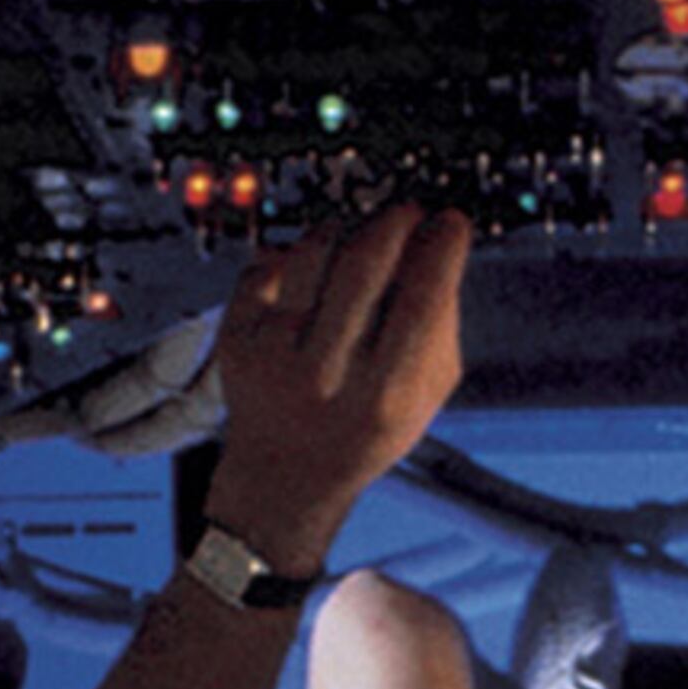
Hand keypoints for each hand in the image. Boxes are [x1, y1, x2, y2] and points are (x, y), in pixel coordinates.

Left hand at [204, 204, 472, 572]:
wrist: (284, 476)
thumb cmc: (367, 427)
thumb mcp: (425, 398)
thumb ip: (441, 327)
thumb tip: (441, 244)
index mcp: (384, 397)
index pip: (423, 298)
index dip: (443, 246)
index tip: (451, 222)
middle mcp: (325, 376)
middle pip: (365, 263)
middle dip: (395, 221)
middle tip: (406, 212)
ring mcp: (273, 357)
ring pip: (312, 253)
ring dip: (344, 227)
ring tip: (359, 233)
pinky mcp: (236, 341)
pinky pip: (267, 266)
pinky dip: (295, 253)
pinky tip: (313, 264)